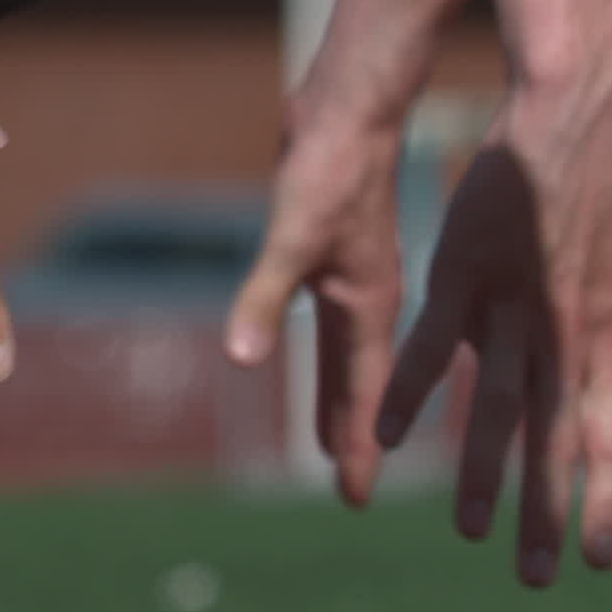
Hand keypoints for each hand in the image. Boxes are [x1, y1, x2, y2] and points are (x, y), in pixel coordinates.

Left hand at [222, 98, 413, 507]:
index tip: (355, 500)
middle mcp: (369, 299)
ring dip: (344, 400)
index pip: (365, 395)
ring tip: (337, 441)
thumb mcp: (291, 236)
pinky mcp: (339, 257)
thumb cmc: (326, 170)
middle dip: (354, 436)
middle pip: (360, 385)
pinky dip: (338, 360)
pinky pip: (343, 329)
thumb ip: (265, 297)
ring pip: (351, 358)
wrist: (345, 110)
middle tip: (350, 489)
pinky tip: (330, 363)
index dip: (359, 447)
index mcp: (369, 305)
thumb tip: (242, 359)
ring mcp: (356, 279)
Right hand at [374, 87, 611, 584]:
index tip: (602, 558)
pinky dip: (412, 389)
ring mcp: (517, 304)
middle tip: (540, 576)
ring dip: (481, 471)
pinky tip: (383, 431)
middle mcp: (570, 332)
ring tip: (466, 529)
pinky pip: (437, 343)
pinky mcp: (467, 272)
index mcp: (611, 337)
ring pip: (500, 404)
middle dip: (549, 511)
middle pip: (560, 439)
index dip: (609, 501)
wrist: (580, 121)